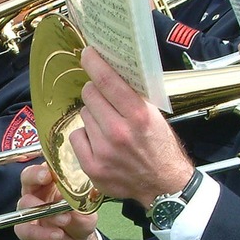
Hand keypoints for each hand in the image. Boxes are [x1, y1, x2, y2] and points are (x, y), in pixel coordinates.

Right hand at [14, 164, 100, 239]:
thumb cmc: (80, 219)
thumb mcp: (86, 210)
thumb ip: (80, 202)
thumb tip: (74, 197)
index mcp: (51, 181)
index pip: (44, 166)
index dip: (44, 165)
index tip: (50, 171)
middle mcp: (36, 192)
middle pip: (26, 176)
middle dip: (34, 175)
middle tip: (46, 178)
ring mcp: (28, 210)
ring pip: (24, 203)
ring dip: (45, 210)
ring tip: (65, 219)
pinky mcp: (25, 230)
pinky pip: (25, 229)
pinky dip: (42, 232)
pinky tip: (57, 234)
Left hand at [70, 47, 192, 207]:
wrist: (163, 185)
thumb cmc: (159, 146)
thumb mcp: (155, 116)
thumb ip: (133, 97)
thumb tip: (110, 71)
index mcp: (138, 116)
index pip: (107, 81)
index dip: (94, 62)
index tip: (87, 53)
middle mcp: (118, 132)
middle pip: (90, 94)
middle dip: (96, 92)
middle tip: (105, 100)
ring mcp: (103, 151)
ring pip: (83, 115)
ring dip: (93, 116)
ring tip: (108, 127)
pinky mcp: (91, 167)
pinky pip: (76, 136)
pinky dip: (85, 137)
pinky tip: (99, 143)